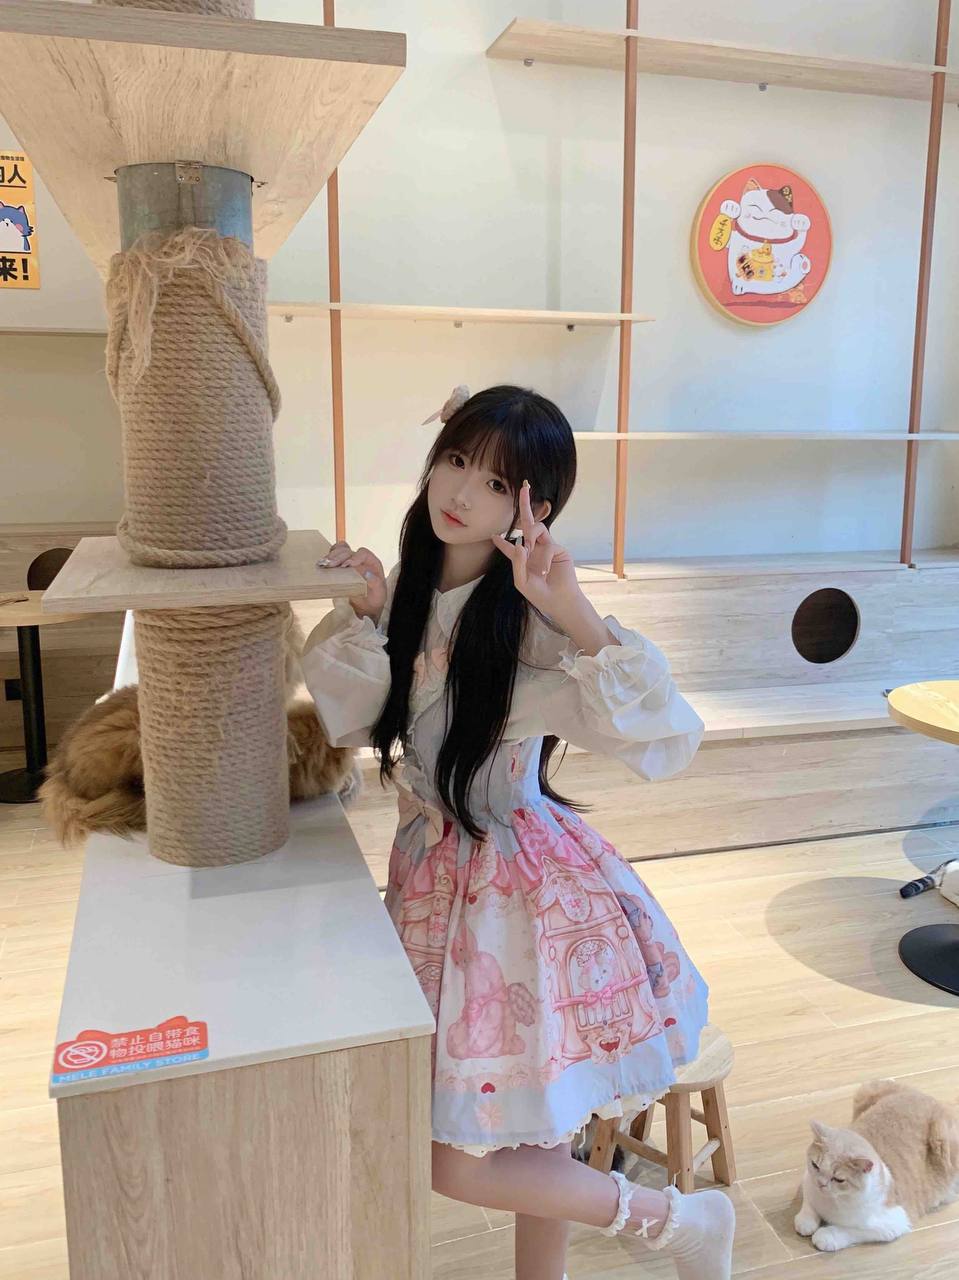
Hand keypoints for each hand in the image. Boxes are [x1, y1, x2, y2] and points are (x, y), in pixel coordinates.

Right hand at [320, 541, 386, 621]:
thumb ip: (375, 582)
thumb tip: (367, 573)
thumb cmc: (375, 597)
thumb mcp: (379, 592)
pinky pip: (335, 556)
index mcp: (372, 562)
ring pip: (340, 551)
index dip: (354, 557)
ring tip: (324, 564)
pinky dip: (328, 558)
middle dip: (338, 557)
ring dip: (331, 557)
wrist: (367, 605)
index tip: (347, 564)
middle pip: (348, 551)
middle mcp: (361, 560)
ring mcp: (350, 562)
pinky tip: (323, 564)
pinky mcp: (341, 566)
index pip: (363, 553)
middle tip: (330, 565)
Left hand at [492, 480, 581, 616]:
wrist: (560, 601)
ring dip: (531, 535)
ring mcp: (546, 547)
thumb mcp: (522, 581)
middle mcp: (534, 549)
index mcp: (523, 559)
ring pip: (537, 528)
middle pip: (527, 523)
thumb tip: (519, 542)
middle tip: (524, 487)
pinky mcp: (558, 549)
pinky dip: (543, 559)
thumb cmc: (540, 594)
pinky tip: (545, 572)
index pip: (510, 547)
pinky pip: (548, 546)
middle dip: (525, 504)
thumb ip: (517, 562)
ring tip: (530, 551)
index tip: (493, 536)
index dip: (501, 542)